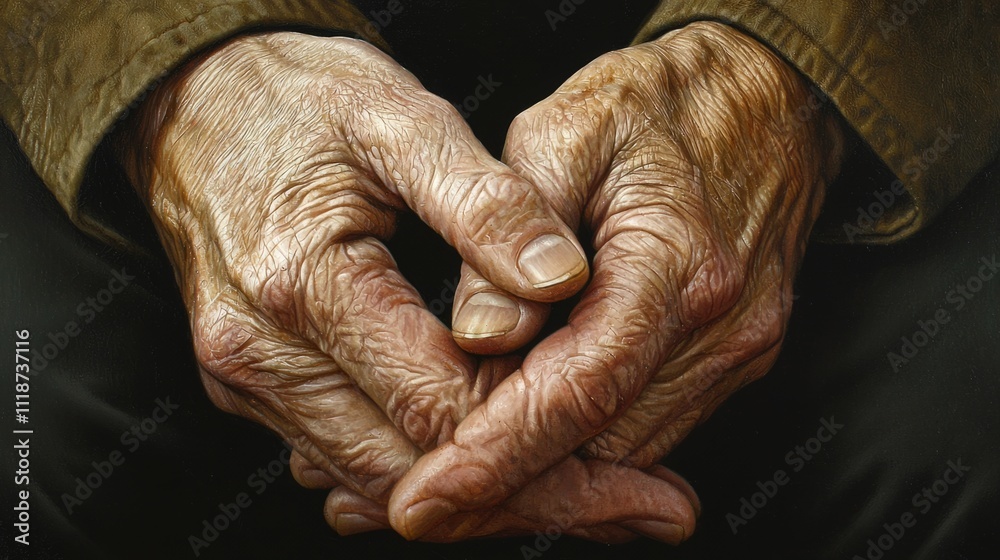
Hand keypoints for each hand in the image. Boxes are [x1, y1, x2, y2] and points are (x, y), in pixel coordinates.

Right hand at [119, 31, 696, 540]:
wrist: (195, 107)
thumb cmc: (297, 100)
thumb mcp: (398, 117)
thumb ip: (482, 201)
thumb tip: (559, 277)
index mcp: (304, 284)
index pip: (438, 404)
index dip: (539, 433)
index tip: (627, 447)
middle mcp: (264, 356)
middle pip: (414, 473)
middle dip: (534, 496)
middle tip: (642, 506)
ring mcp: (251, 384)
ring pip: (383, 486)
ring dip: (490, 499)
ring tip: (596, 494)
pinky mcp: (257, 390)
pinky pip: (350, 462)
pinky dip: (431, 472)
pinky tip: (502, 461)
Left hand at [388, 22, 843, 536]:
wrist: (768, 99)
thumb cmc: (658, 104)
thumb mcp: (565, 133)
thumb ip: (513, 235)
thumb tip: (477, 339)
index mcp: (677, 266)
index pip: (579, 389)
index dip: (495, 455)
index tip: (423, 498)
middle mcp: (720, 329)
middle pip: (599, 446)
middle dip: (501, 484)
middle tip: (408, 502)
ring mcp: (735, 352)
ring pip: (621, 453)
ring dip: (535, 471)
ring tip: (445, 472)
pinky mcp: (731, 358)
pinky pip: (644, 425)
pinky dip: (576, 441)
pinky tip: (517, 430)